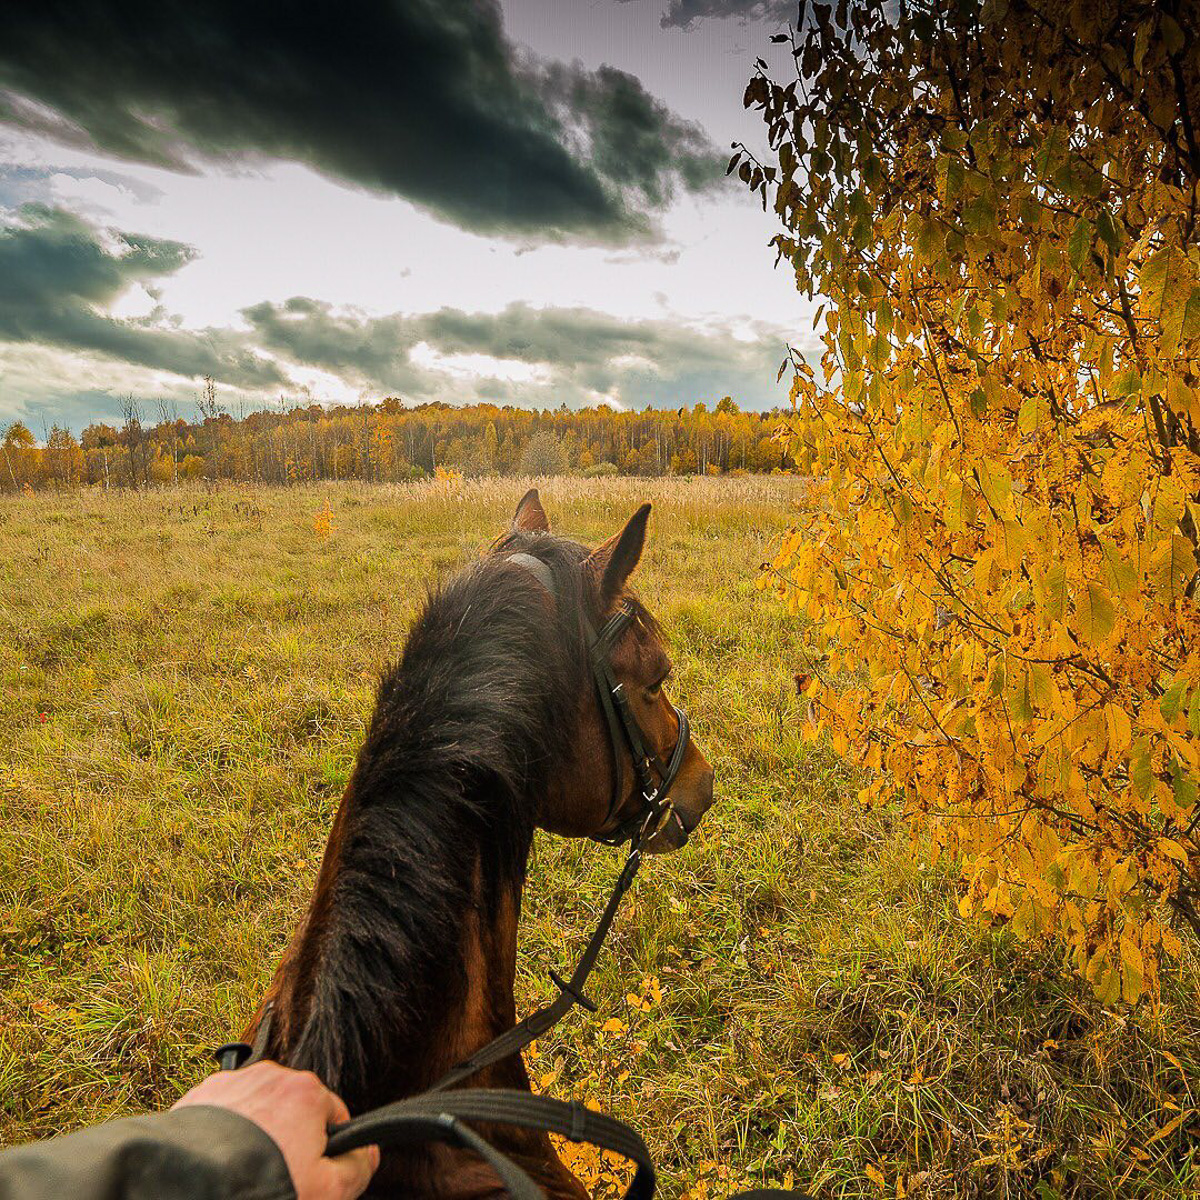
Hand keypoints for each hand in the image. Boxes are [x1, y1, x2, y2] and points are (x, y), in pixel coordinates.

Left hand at [173, 1061, 378, 1199]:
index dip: (327, 1151)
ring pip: (258, 1110)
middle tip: (274, 1175)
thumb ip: (358, 1168)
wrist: (189, 1186)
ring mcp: (234, 1083)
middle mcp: (272, 1076)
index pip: (333, 1116)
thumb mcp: (327, 1191)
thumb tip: (368, 1153)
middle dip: (289, 1139)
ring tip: (244, 1170)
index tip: (311, 1174)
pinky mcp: (200, 1096)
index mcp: (307, 1092)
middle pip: (294, 1111)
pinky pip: (223, 1113)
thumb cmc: (260, 1185)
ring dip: (256, 1134)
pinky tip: (221, 1161)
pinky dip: (224, 1133)